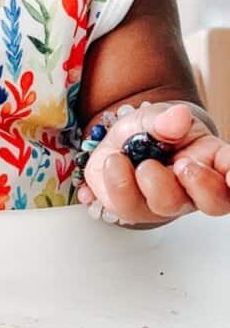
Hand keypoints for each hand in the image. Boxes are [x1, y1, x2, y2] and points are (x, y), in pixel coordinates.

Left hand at [79, 104, 229, 224]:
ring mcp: (166, 202)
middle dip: (200, 183)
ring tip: (140, 162)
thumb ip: (165, 120)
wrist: (118, 146)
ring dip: (152, 181)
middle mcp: (193, 186)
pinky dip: (117, 181)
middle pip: (213, 201)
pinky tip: (114, 163)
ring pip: (168, 205)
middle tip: (182, 164)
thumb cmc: (148, 132)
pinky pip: (128, 206)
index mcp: (211, 158)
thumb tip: (178, 117)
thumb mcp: (156, 117)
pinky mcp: (135, 210)